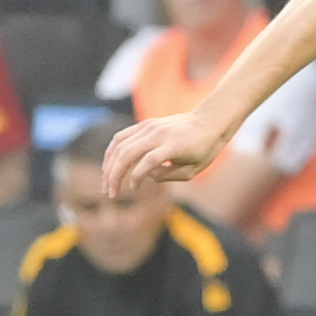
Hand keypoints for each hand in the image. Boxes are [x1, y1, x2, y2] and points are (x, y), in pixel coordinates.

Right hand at [104, 112, 226, 194]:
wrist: (209, 121)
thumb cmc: (204, 150)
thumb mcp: (193, 169)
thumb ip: (168, 175)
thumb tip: (145, 175)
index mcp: (174, 145)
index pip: (149, 160)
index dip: (137, 176)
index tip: (133, 188)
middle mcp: (159, 134)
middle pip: (127, 153)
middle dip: (114, 175)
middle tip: (111, 194)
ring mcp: (149, 127)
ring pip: (119, 145)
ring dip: (109, 166)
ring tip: (107, 184)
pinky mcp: (144, 124)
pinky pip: (121, 137)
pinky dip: (112, 153)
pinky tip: (109, 167)